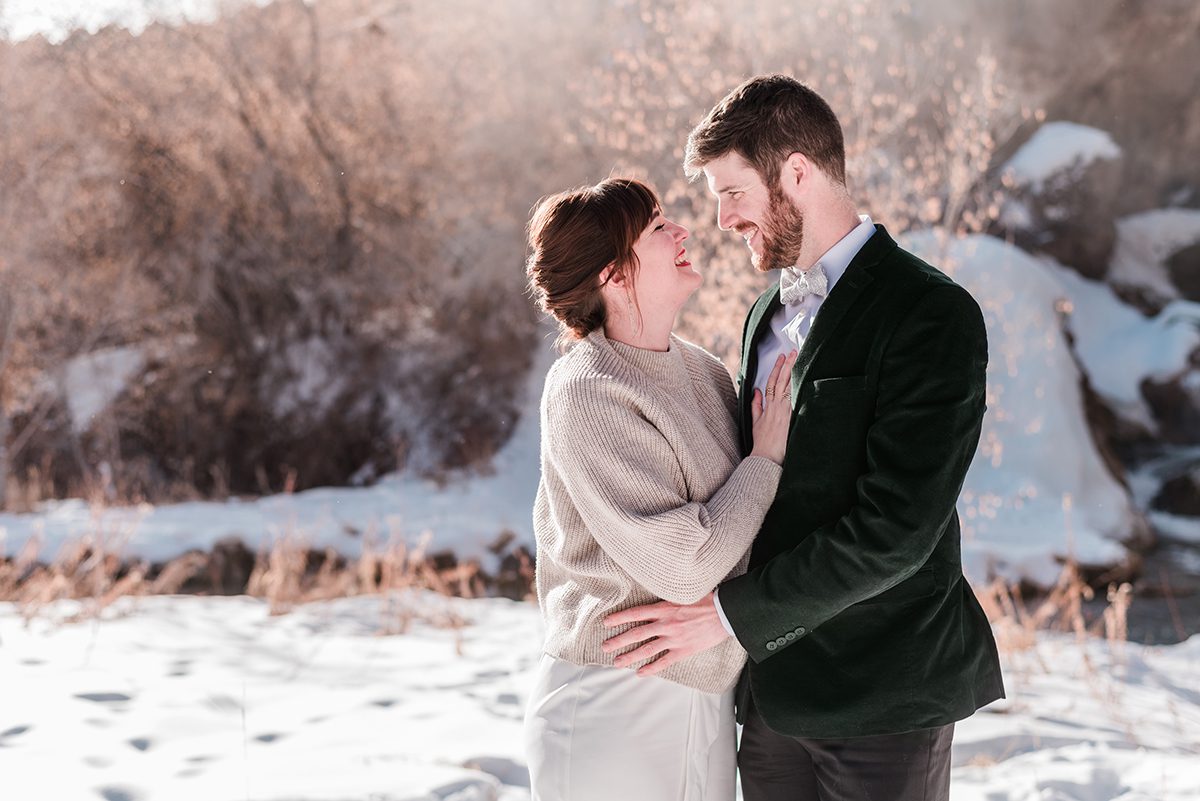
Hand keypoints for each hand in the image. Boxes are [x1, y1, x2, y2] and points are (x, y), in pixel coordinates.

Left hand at [601, 592, 730, 675]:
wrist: (725, 612)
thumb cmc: (706, 600)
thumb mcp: (682, 594)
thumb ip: (666, 600)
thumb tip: (654, 598)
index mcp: (664, 608)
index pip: (636, 613)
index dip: (620, 618)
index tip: (606, 623)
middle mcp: (666, 623)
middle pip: (636, 633)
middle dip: (619, 640)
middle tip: (605, 647)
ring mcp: (674, 638)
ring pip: (647, 649)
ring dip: (630, 656)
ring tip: (617, 662)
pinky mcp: (683, 650)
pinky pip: (664, 661)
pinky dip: (652, 668)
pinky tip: (640, 673)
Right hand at [749, 350, 797, 463]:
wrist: (766, 457)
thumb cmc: (761, 442)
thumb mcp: (755, 422)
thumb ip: (756, 405)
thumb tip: (756, 391)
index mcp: (768, 406)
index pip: (772, 382)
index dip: (776, 368)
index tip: (781, 357)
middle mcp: (776, 406)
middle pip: (782, 381)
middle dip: (787, 365)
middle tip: (793, 352)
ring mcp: (784, 412)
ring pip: (789, 387)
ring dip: (794, 372)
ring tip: (799, 360)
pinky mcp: (791, 419)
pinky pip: (796, 401)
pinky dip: (800, 389)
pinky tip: (806, 379)